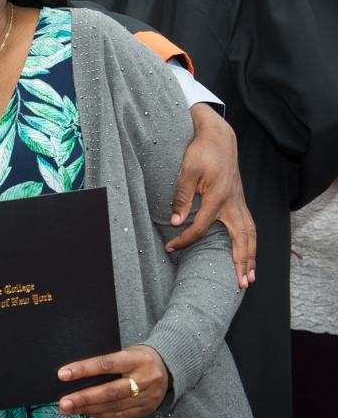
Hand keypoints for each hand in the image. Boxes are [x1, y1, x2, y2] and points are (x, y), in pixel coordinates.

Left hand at [57, 345, 168, 416]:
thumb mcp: (126, 352)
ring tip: (69, 409)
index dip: (83, 370)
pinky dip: (102, 416)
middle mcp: (144, 379)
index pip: (106, 364)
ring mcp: (147, 397)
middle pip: (110, 391)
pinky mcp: (147, 409)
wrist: (167, 367)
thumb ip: (107, 363)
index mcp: (137, 359)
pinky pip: (121, 416)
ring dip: (89, 409)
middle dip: (84, 398)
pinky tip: (87, 413)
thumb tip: (76, 374)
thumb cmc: (137, 356)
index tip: (63, 374)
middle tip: (64, 403)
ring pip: (114, 407)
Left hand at [167, 103, 255, 288]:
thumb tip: (176, 222)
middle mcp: (233, 203)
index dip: (185, 240)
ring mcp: (239, 202)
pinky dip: (251, 243)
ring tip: (250, 277)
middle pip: (241, 239)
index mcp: (218, 197)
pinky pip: (250, 226)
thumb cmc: (201, 152)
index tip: (171, 248)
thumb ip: (182, 196)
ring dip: (251, 256)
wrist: (218, 138)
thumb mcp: (186, 171)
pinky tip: (249, 253)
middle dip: (241, 262)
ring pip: (250, 234)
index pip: (202, 228)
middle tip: (242, 284)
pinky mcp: (240, 201)